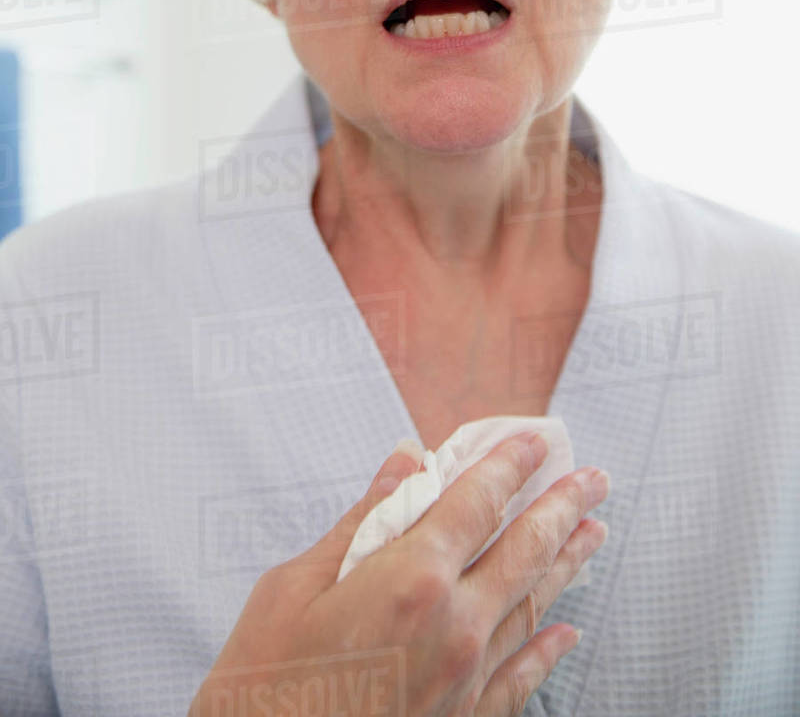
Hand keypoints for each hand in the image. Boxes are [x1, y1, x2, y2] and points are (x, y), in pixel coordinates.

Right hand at [188, 432, 608, 716]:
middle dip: (562, 506)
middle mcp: (453, 627)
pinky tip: (567, 633)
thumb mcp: (293, 588)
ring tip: (593, 531)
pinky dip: (547, 651)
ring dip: (566, 564)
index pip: (477, 503)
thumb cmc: (262, 690)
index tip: (535, 441)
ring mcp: (464, 681)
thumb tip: (404, 464)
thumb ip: (361, 522)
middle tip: (594, 478)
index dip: (509, 465)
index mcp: (410, 581)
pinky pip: (522, 680)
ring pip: (532, 607)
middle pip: (524, 551)